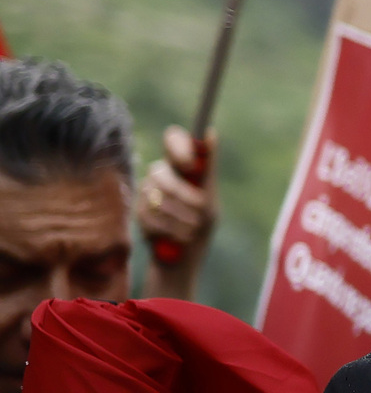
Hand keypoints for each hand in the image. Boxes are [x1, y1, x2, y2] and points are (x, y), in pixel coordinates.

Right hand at [138, 126, 216, 297]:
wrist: (184, 259)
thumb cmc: (202, 227)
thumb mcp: (210, 199)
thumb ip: (207, 169)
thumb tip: (210, 133)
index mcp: (182, 167)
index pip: (173, 139)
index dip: (178, 147)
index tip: (190, 165)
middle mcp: (161, 175)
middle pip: (161, 172)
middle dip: (184, 196)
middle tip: (200, 214)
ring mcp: (146, 192)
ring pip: (156, 196)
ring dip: (180, 218)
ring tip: (192, 230)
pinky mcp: (138, 212)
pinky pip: (149, 216)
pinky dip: (169, 230)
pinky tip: (179, 238)